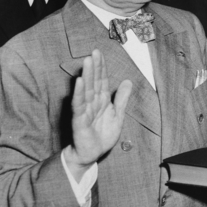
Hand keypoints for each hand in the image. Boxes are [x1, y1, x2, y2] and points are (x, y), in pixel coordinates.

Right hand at [64, 49, 132, 180]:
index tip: (99, 53)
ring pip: (86, 90)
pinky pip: (79, 105)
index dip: (101, 67)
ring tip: (87, 61)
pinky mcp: (79, 120)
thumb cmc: (102, 135)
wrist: (92, 154)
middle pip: (94, 81)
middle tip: (94, 52)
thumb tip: (128, 81)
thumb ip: (122, 98)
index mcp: (102, 100)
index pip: (101, 80)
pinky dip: (79, 93)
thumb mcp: (118, 115)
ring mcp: (85, 110)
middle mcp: (92, 102)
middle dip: (94, 67)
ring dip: (87, 75)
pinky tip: (79, 82)